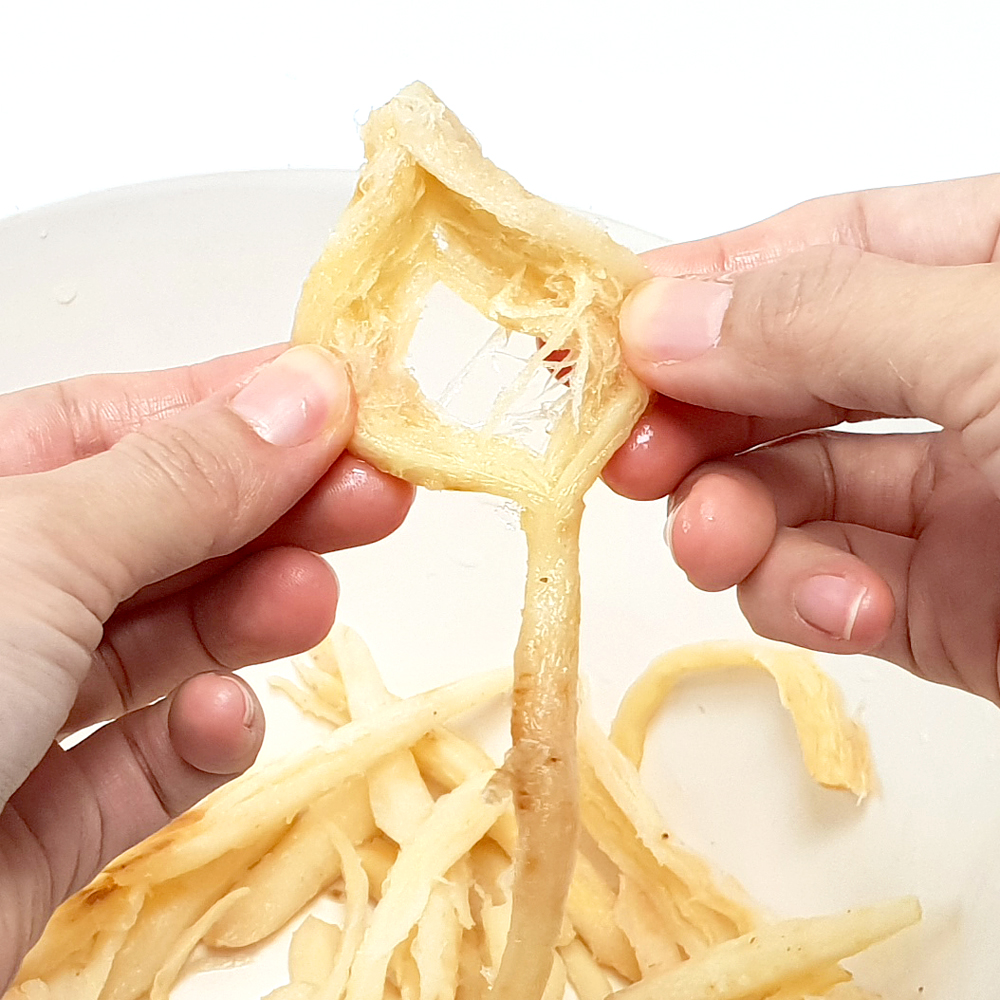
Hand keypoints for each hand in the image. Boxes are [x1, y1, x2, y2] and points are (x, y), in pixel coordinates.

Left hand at [0, 344, 412, 987]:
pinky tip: (223, 722)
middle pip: (159, 531)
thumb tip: (307, 394)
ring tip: (315, 598)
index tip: (351, 401)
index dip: (244, 404)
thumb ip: (182, 478)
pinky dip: (194, 744)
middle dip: (275, 510)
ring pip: (158, 644)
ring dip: (247, 618)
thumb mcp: (34, 553)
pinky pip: (135, 768)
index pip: (121, 421)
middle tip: (381, 495)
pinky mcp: (29, 830)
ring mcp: (6, 715)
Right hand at [605, 175, 999, 702]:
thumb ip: (825, 318)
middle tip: (624, 453)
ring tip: (716, 545)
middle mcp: (960, 377)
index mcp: (990, 271)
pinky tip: (835, 609)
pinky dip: (802, 599)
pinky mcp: (940, 605)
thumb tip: (661, 319)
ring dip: (731, 520)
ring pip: (783, 492)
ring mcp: (949, 496)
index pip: (807, 253)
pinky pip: (827, 585)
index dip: (692, 288)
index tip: (593, 334)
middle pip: (775, 381)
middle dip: (694, 417)